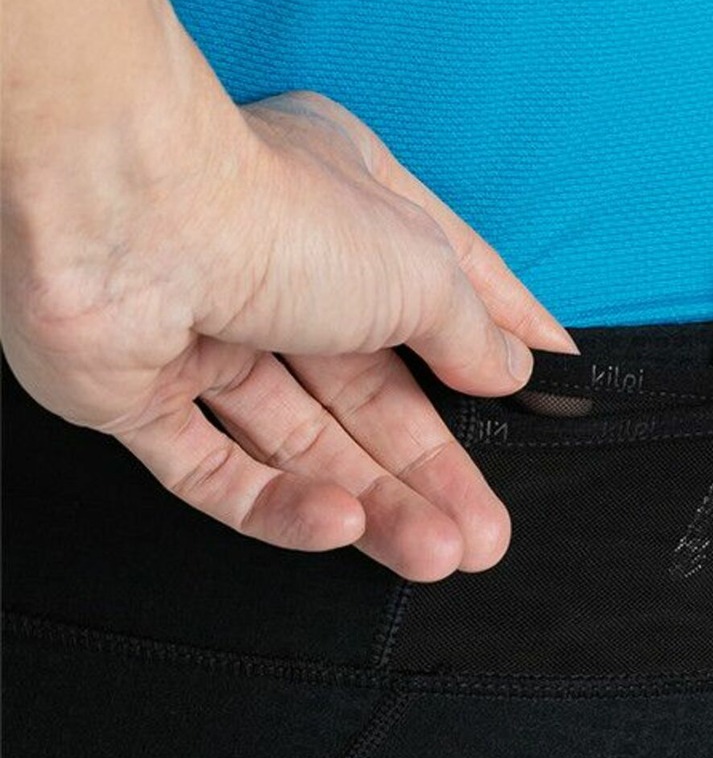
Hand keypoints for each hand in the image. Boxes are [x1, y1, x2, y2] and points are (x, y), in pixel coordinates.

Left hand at [1, 68, 576, 579]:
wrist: (118, 221)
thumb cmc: (276, 211)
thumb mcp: (421, 270)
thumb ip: (471, 331)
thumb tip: (512, 369)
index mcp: (348, 203)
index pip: (441, 284)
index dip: (497, 343)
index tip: (549, 398)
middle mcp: (275, 262)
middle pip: (370, 387)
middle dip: (432, 467)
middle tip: (486, 534)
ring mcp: (202, 329)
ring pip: (300, 438)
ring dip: (375, 498)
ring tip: (442, 554)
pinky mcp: (138, 392)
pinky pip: (215, 468)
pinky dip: (279, 503)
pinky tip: (343, 528)